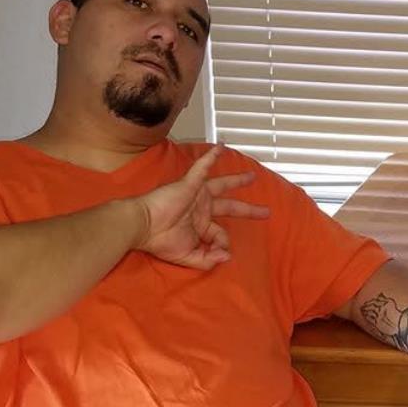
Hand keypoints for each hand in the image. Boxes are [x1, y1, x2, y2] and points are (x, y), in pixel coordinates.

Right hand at [133, 146, 268, 268]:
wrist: (142, 226)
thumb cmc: (160, 240)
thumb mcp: (187, 257)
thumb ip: (208, 259)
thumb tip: (227, 256)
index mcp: (199, 226)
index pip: (220, 234)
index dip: (223, 244)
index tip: (220, 252)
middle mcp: (200, 209)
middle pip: (230, 207)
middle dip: (248, 210)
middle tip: (265, 212)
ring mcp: (196, 195)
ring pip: (221, 185)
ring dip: (237, 180)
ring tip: (252, 176)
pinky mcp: (190, 183)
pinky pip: (202, 167)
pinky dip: (211, 157)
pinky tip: (221, 147)